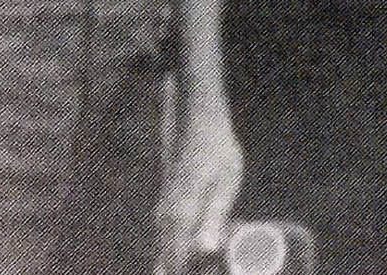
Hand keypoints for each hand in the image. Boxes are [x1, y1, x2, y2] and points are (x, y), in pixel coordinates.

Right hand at [156, 102, 243, 274]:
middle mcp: (164, 221)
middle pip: (170, 264)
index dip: (197, 272)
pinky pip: (170, 244)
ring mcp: (163, 218)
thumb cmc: (217, 152)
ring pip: (168, 256)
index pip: (178, 265)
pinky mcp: (166, 214)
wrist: (198, 126)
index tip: (219, 267)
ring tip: (219, 250)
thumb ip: (214, 219)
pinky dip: (185, 253)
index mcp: (179, 217)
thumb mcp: (224, 185)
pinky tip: (211, 242)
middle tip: (220, 258)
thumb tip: (206, 253)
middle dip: (192, 269)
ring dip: (189, 263)